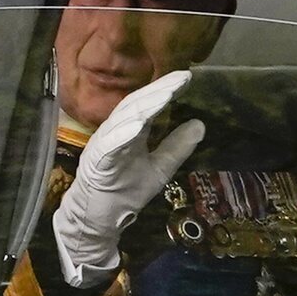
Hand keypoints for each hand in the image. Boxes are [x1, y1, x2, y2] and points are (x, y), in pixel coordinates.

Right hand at [53, 70, 204, 287]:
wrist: (99, 219)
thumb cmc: (124, 192)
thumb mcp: (160, 168)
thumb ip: (177, 147)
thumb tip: (200, 124)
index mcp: (129, 131)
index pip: (147, 104)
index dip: (165, 89)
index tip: (187, 77)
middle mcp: (115, 132)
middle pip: (135, 104)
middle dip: (158, 90)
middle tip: (180, 78)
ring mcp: (104, 145)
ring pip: (122, 119)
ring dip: (144, 106)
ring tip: (165, 94)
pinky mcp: (96, 161)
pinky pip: (109, 145)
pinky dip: (122, 133)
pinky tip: (139, 124)